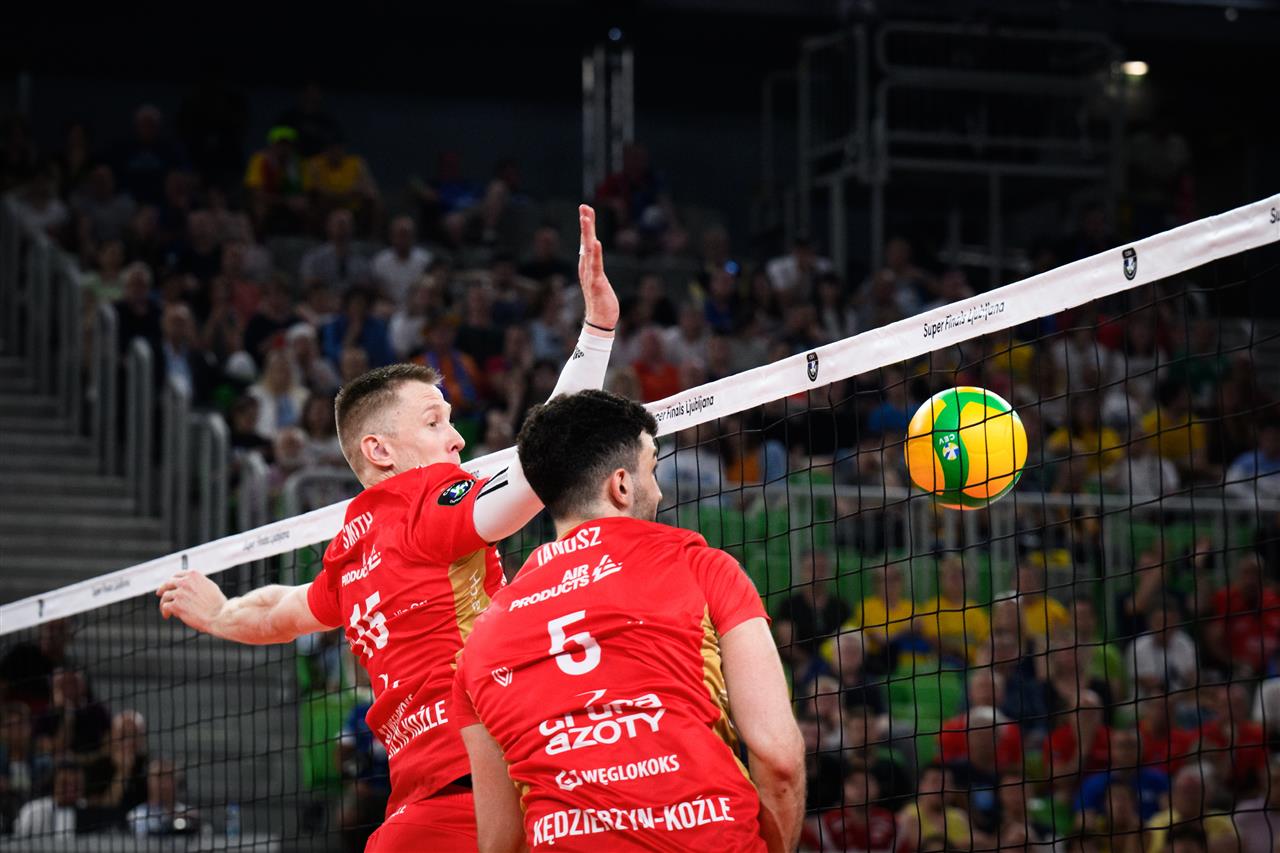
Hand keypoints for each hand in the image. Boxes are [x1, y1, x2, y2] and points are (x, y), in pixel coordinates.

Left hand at [156, 570, 227, 633]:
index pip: (178, 575)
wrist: (218, 615)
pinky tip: (167, 615)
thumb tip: (191, 585)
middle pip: (167, 583)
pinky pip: (165, 607)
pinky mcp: (175, 605)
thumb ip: (198, 583)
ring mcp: (179, 593)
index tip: (170, 585)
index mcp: (194, 575)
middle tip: (159, 593)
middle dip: (162, 588)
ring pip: (165, 596)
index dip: (172, 580)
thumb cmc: (218, 604)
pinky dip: (165, 611)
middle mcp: (185, 582)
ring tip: (165, 609)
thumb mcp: (209, 586)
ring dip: (164, 603)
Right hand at [576, 205, 617, 332]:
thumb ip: (594, 267)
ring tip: (586, 218)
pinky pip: (596, 266)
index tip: (586, 210)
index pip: (586, 242)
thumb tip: (590, 255)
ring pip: (588, 250)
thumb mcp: (598, 280)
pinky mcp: (597, 283)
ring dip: (587, 233)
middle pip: (585, 241)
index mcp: (587, 266)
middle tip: (584, 206)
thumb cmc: (601, 302)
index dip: (586, 226)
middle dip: (585, 223)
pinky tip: (595, 242)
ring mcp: (590, 275)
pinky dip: (595, 253)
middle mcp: (586, 268)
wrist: (600, 322)